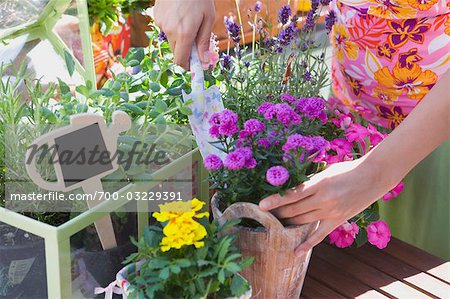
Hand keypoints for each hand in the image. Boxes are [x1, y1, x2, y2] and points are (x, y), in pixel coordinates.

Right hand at [153, 0, 215, 69]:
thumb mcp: (208, 19)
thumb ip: (204, 42)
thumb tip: (205, 63)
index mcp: (185, 33)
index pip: (181, 60)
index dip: (187, 66)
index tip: (194, 66)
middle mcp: (170, 30)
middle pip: (176, 52)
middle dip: (185, 52)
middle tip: (196, 43)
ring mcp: (161, 23)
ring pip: (170, 40)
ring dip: (179, 39)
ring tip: (188, 22)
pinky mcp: (157, 16)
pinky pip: (166, 28)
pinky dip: (173, 27)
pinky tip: (179, 15)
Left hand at [259, 158, 393, 255]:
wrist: (374, 176)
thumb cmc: (347, 169)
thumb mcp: (325, 170)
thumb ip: (309, 181)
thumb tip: (291, 189)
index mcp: (319, 183)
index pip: (292, 194)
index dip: (275, 200)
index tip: (261, 205)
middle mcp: (323, 199)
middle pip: (294, 210)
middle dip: (278, 213)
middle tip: (265, 216)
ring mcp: (331, 211)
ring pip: (303, 221)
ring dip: (288, 225)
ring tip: (274, 227)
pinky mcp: (338, 220)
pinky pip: (320, 235)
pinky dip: (307, 244)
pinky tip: (295, 251)